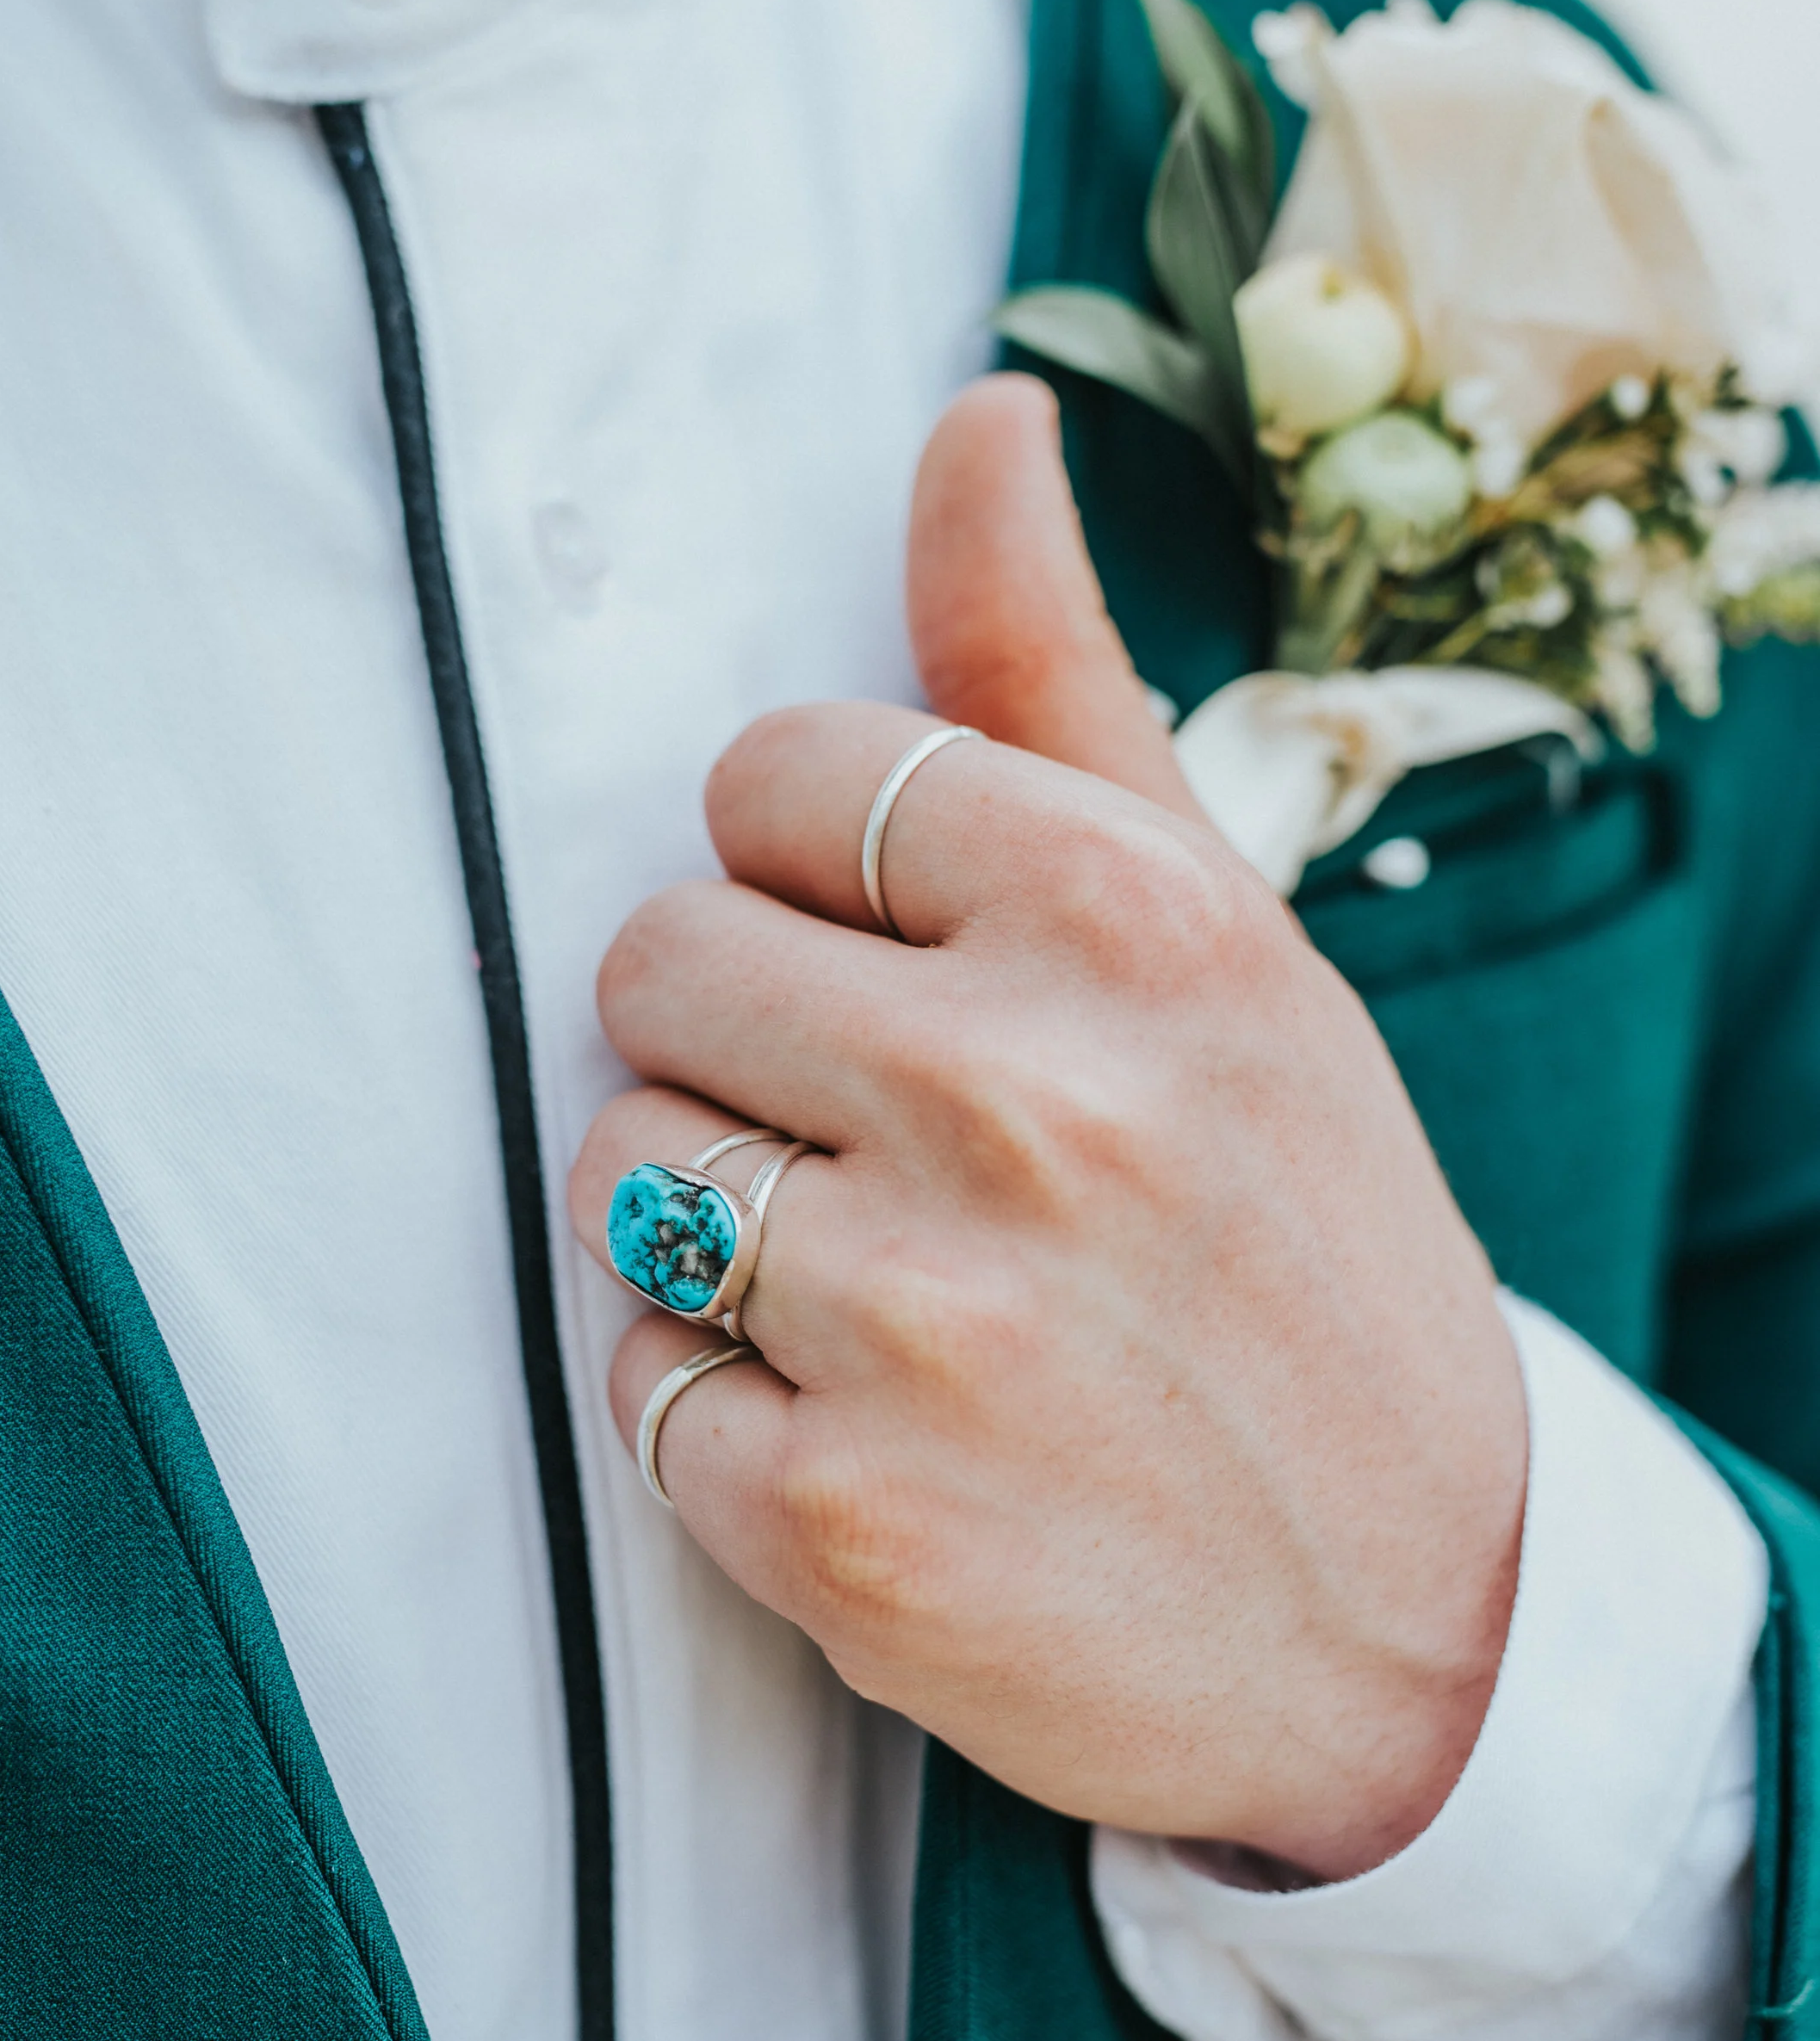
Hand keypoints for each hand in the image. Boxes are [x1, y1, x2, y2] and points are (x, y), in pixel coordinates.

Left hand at [568, 376, 1526, 1882]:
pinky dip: (717, 1406)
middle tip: (888, 1136)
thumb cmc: (1304, 1245)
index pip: (775, 774)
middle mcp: (1026, 1100)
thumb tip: (974, 414)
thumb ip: (1058, 680)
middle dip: (741, 1034)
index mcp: (1129, 922)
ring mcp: (923, 1321)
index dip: (810, 871)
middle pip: (655, 952)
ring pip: (617, 1156)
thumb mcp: (1229, 940)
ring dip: (710, 1215)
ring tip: (886, 1286)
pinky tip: (872, 1429)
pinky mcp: (836, 1518)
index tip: (905, 962)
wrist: (1423, 1626)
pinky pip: (633, 1375)